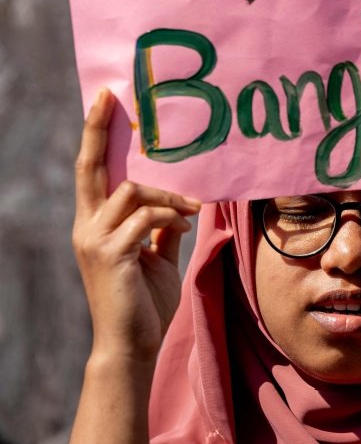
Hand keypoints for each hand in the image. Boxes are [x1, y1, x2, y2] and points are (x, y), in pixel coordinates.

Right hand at [72, 88, 200, 361]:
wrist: (133, 344)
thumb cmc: (143, 303)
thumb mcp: (155, 257)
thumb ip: (161, 229)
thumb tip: (182, 206)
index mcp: (96, 224)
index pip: (92, 171)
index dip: (95, 135)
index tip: (104, 101)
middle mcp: (87, 227)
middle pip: (91, 167)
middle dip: (99, 130)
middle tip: (113, 98)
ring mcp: (95, 239)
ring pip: (131, 190)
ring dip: (168, 195)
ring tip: (190, 211)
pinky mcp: (112, 254)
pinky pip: (145, 218)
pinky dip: (170, 217)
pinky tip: (184, 229)